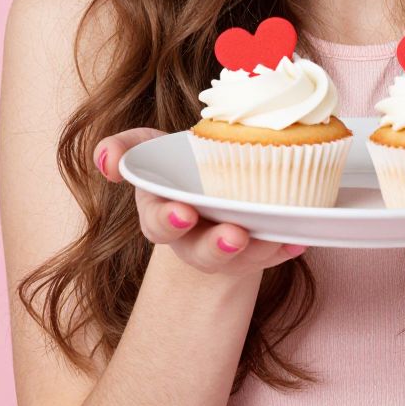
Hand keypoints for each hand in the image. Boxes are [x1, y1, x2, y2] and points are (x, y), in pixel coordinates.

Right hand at [94, 127, 307, 275]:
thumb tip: (105, 159)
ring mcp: (226, 247)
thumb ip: (125, 147)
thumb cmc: (177, 167)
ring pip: (241, 258)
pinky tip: (299, 237)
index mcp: (162, 214)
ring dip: (258, 250)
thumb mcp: (149, 150)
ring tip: (276, 236)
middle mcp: (193, 238)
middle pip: (201, 252)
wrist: (210, 190)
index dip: (169, 219)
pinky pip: (272, 251)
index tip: (184, 212)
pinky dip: (285, 247)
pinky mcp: (257, 248)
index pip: (159, 224)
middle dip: (217, 247)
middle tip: (235, 236)